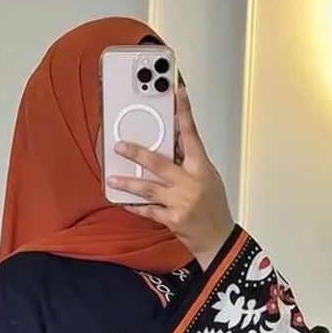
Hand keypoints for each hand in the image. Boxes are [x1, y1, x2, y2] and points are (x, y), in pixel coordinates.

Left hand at [108, 85, 233, 270]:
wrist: (219, 240)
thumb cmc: (214, 208)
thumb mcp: (209, 178)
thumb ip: (190, 161)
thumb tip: (171, 142)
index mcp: (201, 168)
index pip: (191, 135)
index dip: (184, 113)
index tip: (178, 92)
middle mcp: (190, 183)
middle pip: (159, 163)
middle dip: (137, 154)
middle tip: (119, 146)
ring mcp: (180, 202)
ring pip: (148, 188)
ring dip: (128, 183)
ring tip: (112, 178)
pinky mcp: (172, 219)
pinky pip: (149, 210)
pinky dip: (136, 206)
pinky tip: (124, 202)